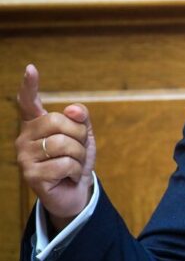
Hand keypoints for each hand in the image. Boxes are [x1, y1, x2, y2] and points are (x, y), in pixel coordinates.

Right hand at [14, 64, 95, 232]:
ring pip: (63, 144)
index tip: (30, 68)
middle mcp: (24, 138)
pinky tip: (70, 176)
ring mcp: (25, 157)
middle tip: (78, 150)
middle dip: (78, 136)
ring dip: (79, 155)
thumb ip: (81, 118)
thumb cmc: (76, 159)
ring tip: (74, 164)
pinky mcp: (31, 176)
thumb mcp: (83, 135)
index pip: (29, 102)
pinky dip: (76, 170)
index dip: (30, 86)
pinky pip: (65, 164)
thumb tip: (73, 109)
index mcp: (36, 124)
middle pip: (58, 121)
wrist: (75, 191)